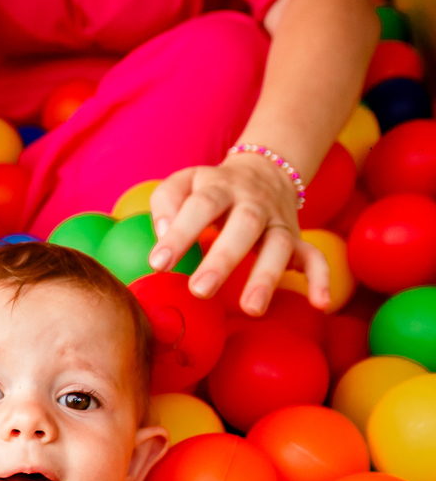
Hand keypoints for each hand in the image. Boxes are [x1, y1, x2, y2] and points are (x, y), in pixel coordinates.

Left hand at [147, 152, 329, 315]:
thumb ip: (166, 203)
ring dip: (266, 277)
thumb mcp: (184, 183)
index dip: (179, 233)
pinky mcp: (297, 237)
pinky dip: (321, 279)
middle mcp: (252, 202)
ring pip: (279, 245)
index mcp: (219, 186)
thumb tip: (161, 236)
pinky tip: (320, 304)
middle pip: (243, 226)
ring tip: (251, 309)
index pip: (200, 206)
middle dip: (223, 259)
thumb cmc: (209, 188)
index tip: (159, 263)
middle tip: (199, 290)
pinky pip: (315, 256)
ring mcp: (278, 220)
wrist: (263, 170)